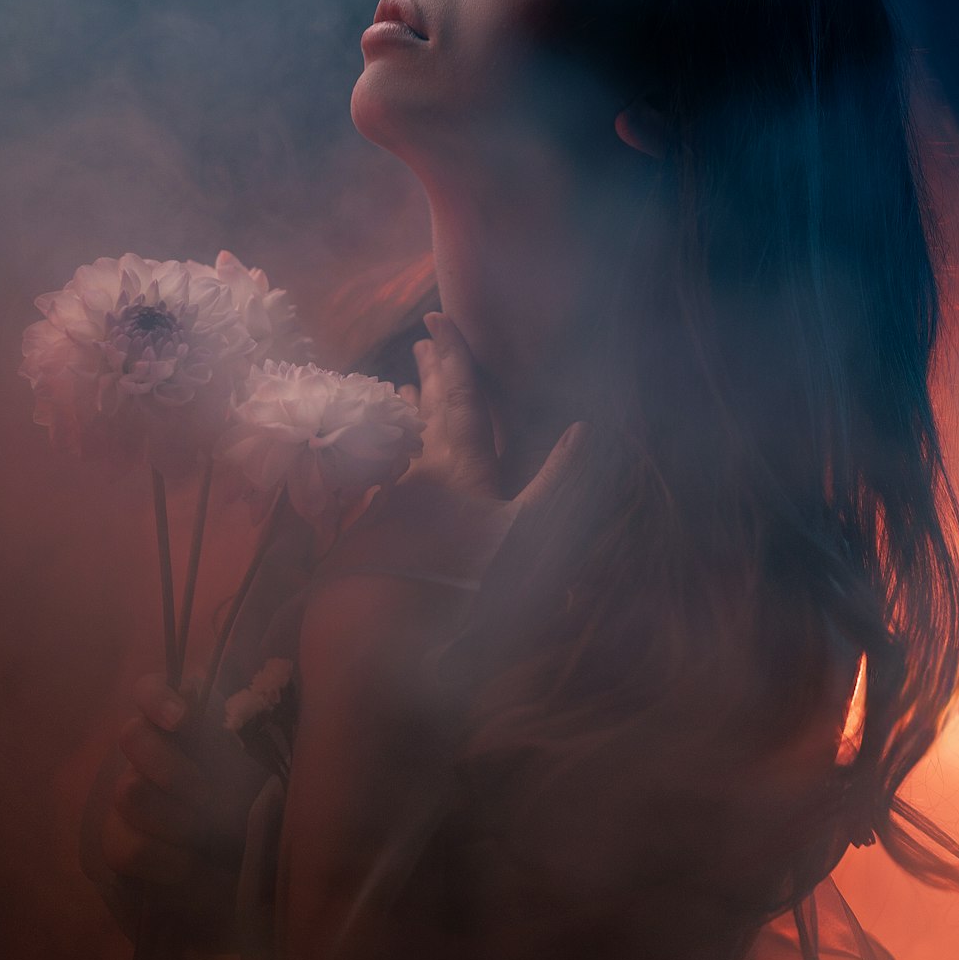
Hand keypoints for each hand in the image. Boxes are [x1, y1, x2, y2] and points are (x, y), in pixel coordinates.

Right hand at [100, 674, 265, 940]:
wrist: (252, 880)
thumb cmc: (264, 810)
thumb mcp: (270, 770)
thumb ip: (258, 735)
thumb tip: (262, 711)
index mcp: (187, 724)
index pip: (149, 688)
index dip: (158, 697)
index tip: (183, 720)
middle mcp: (150, 753)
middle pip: (132, 736)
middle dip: (173, 768)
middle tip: (209, 795)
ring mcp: (129, 797)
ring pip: (129, 792)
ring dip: (176, 818)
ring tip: (208, 836)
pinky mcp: (119, 845)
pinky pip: (127, 847)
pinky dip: (166, 860)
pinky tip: (192, 867)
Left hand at [316, 312, 587, 587]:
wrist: (387, 640)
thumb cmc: (467, 586)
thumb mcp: (527, 535)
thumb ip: (557, 480)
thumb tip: (585, 428)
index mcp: (459, 464)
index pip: (458, 396)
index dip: (453, 356)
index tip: (437, 319)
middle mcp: (420, 472)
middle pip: (426, 412)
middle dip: (430, 374)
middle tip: (420, 342)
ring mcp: (392, 502)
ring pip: (404, 443)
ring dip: (409, 413)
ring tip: (404, 390)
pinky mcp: (373, 533)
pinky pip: (389, 475)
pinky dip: (396, 457)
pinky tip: (393, 467)